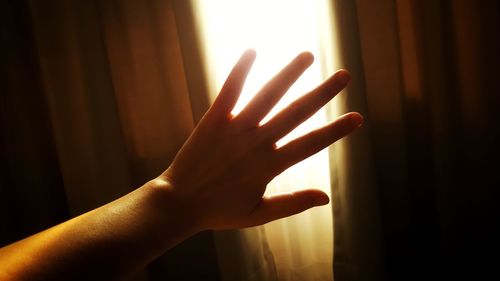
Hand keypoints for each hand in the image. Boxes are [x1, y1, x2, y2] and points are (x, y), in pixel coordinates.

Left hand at [161, 50, 362, 229]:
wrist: (178, 204)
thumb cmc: (218, 211)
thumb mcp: (258, 215)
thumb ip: (293, 204)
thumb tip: (326, 197)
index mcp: (270, 166)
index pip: (311, 144)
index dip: (336, 130)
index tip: (358, 116)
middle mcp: (256, 143)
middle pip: (296, 113)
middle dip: (322, 93)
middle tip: (344, 75)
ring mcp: (235, 129)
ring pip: (267, 96)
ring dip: (289, 74)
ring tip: (308, 56)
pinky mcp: (214, 120)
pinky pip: (230, 91)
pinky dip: (241, 71)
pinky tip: (253, 51)